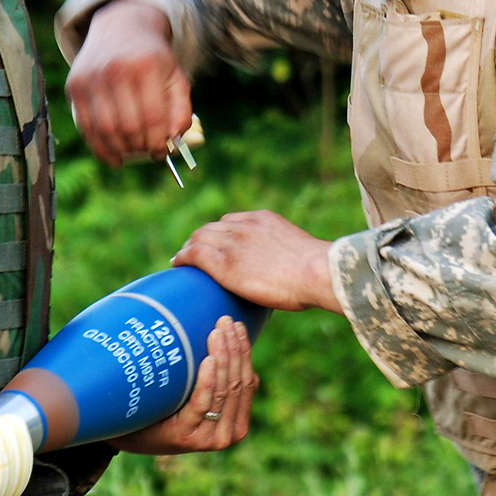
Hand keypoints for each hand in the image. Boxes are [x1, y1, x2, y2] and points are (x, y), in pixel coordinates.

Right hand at [66, 0, 192, 165]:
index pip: (153, 117)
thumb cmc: (152, 59)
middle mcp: (115, 69)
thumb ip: (181, 110)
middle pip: (128, 126)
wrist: (120, 27)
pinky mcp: (75, 85)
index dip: (159, 141)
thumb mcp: (175, 77)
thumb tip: (173, 142)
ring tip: (132, 152)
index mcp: (146, 65)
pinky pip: (85, 126)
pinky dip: (99, 148)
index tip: (162, 150)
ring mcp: (91, 77)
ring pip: (105, 130)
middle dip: (141, 146)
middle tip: (147, 150)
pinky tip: (112, 156)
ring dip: (120, 150)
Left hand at [109, 317, 257, 453]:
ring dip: (223, 357)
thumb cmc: (166, 408)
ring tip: (217, 332)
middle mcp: (228, 434)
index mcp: (237, 423)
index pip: (248, 382)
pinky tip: (208, 360)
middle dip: (234, 349)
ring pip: (223, 391)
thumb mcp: (197, 395)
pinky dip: (207, 380)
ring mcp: (208, 438)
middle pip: (237, 384)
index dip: (244, 352)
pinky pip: (201, 403)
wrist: (130, 432)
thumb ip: (217, 381)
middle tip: (225, 321)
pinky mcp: (186, 437)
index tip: (237, 325)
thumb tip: (232, 340)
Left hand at [172, 211, 342, 312]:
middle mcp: (244, 225)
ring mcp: (232, 242)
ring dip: (189, 249)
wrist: (316, 271)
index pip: (230, 222)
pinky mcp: (223, 262)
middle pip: (211, 229)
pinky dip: (183, 258)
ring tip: (184, 261)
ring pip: (199, 238)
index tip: (215, 245)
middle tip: (194, 256)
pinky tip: (177, 265)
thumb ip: (285, 256)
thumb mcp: (299, 252)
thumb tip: (287, 275)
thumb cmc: (317, 272)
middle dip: (200, 240)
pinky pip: (194, 254)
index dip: (218, 234)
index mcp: (263, 219)